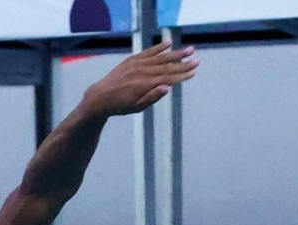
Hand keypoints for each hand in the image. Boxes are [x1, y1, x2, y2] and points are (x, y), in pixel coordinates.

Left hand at [82, 42, 197, 117]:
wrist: (100, 97)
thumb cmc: (120, 106)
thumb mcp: (137, 107)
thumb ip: (152, 97)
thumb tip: (168, 87)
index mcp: (144, 84)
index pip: (167, 78)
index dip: (181, 75)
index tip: (193, 72)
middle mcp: (141, 71)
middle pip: (166, 66)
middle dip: (183, 63)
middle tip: (197, 60)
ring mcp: (136, 64)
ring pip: (160, 57)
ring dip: (175, 53)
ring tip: (189, 49)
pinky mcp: (131, 60)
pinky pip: (147, 52)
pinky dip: (158, 47)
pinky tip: (168, 43)